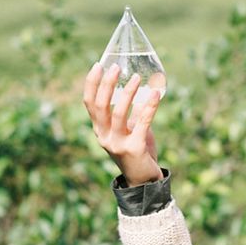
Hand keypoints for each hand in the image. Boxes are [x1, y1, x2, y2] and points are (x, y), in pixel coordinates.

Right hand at [83, 63, 163, 184]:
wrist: (144, 180)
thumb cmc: (137, 150)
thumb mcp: (131, 129)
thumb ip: (133, 112)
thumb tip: (144, 87)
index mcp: (100, 129)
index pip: (89, 103)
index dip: (92, 83)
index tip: (98, 65)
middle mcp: (104, 136)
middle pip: (100, 106)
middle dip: (107, 84)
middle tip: (116, 67)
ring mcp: (117, 144)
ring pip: (118, 114)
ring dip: (127, 93)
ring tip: (137, 77)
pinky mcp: (134, 148)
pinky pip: (142, 123)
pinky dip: (149, 106)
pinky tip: (156, 94)